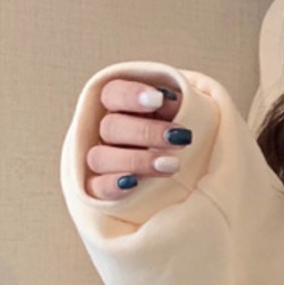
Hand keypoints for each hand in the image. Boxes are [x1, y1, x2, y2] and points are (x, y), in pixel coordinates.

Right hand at [84, 77, 192, 198]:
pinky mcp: (100, 190)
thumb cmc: (179, 141)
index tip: (158, 99)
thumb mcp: (180, 119)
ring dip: (136, 160)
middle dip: (147, 132)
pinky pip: (97, 188)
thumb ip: (173, 107)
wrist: (187, 182)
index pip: (112, 94)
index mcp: (120, 108)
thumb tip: (170, 101)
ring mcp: (102, 163)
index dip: (131, 95)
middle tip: (181, 138)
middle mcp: (106, 134)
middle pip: (111, 127)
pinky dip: (112, 185)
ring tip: (173, 165)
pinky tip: (134, 183)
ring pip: (101, 157)